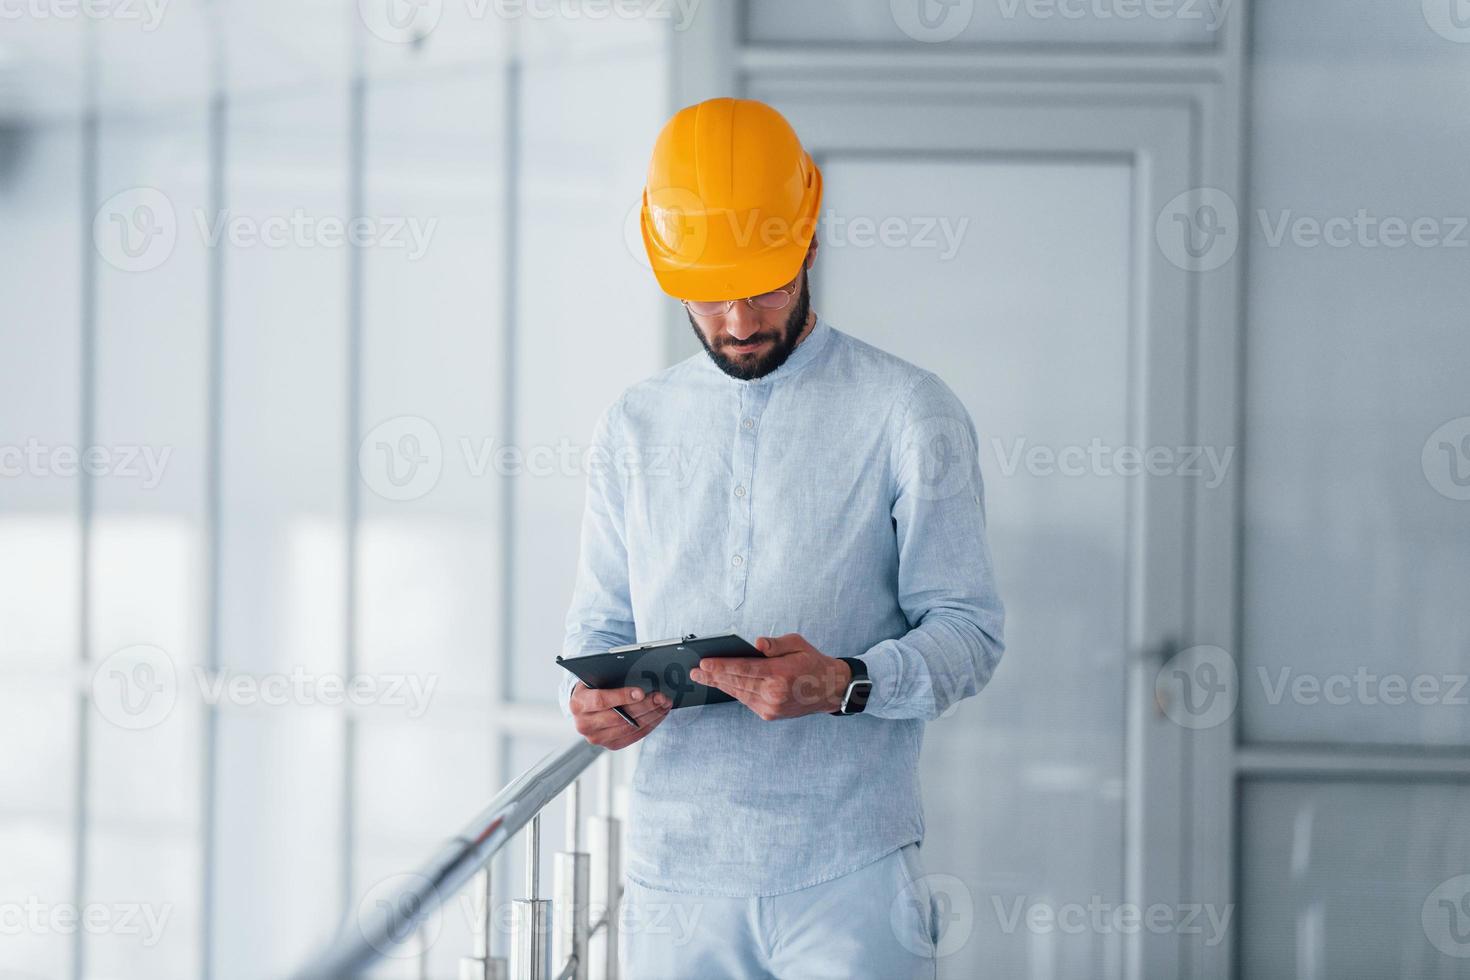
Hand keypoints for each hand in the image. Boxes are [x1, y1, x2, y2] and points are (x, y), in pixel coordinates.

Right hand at [570, 684, 670, 749]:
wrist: (586, 706)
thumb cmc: (594, 687)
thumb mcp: (596, 678)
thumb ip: (610, 677)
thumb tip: (638, 673)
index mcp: (578, 703)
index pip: (600, 701)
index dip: (622, 696)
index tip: (641, 692)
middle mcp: (584, 724)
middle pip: (619, 717)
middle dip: (644, 706)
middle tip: (660, 697)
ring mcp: (597, 737)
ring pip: (629, 728)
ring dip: (651, 715)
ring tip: (664, 704)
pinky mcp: (610, 745)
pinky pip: (634, 737)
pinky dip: (649, 724)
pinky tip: (659, 714)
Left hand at [689, 633, 851, 720]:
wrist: (829, 689)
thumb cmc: (812, 662)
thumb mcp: (797, 644)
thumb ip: (775, 644)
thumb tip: (755, 644)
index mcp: (781, 673)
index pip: (745, 668)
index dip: (722, 666)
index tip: (704, 663)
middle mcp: (775, 693)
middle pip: (737, 682)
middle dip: (714, 676)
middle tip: (695, 671)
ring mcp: (771, 707)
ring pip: (739, 693)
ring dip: (720, 684)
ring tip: (703, 677)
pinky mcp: (769, 714)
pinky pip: (746, 700)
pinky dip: (734, 691)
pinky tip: (723, 683)